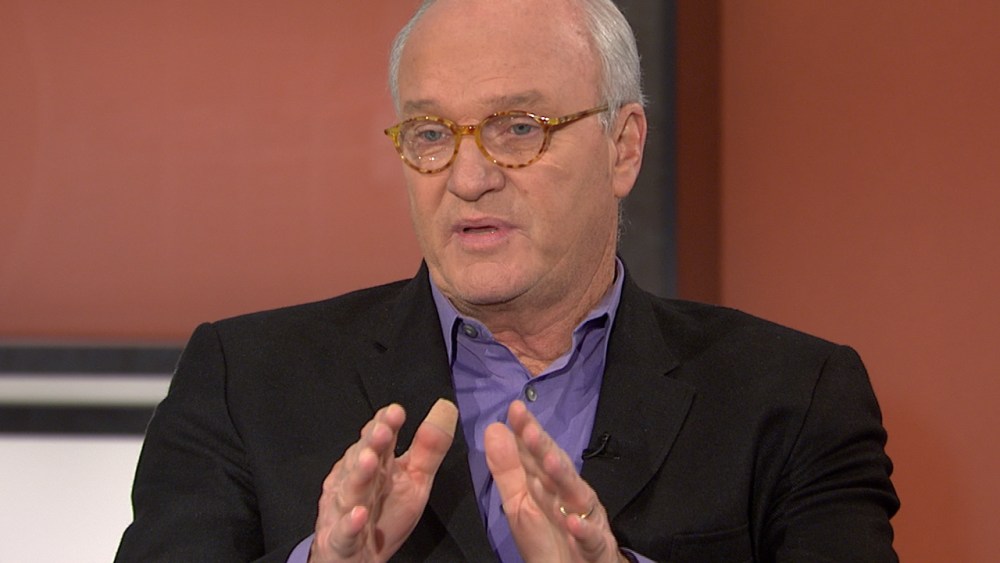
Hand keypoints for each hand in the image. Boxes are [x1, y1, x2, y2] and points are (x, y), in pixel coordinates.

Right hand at [309, 399, 457, 562]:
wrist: (358, 559)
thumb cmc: (385, 515)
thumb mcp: (415, 480)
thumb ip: (429, 446)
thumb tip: (445, 406)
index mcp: (377, 466)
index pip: (380, 439)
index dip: (386, 424)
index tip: (396, 412)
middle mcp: (357, 482)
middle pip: (363, 458)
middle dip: (371, 444)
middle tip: (383, 430)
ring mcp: (344, 510)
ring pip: (350, 490)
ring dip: (359, 475)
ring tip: (370, 461)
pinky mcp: (338, 541)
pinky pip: (343, 532)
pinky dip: (349, 524)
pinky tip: (359, 515)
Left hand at [484, 401, 625, 562]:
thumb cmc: (548, 537)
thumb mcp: (520, 503)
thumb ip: (507, 468)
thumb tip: (493, 427)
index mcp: (549, 484)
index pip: (536, 454)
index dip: (526, 432)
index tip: (514, 409)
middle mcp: (570, 495)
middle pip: (556, 468)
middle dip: (545, 448)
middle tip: (530, 429)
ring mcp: (585, 519)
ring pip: (576, 495)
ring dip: (564, 479)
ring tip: (550, 462)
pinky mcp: (595, 547)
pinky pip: (591, 538)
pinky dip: (583, 530)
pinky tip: (572, 521)